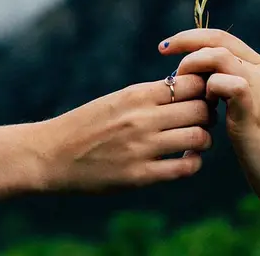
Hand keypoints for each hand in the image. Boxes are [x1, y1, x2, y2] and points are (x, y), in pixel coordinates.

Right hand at [32, 75, 212, 192]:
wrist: (50, 155)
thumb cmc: (87, 124)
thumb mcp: (117, 99)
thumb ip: (150, 95)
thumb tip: (188, 87)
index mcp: (137, 95)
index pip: (192, 83)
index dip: (204, 89)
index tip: (202, 96)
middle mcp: (143, 119)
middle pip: (201, 109)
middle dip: (208, 114)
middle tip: (204, 119)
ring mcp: (142, 148)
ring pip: (199, 138)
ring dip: (204, 139)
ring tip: (195, 140)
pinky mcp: (140, 175)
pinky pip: (185, 168)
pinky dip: (193, 163)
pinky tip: (186, 159)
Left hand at [160, 29, 259, 209]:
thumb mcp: (248, 113)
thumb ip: (230, 94)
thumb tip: (201, 85)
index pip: (223, 38)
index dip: (193, 38)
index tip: (167, 47)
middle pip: (218, 39)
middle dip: (185, 42)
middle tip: (163, 51)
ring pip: (218, 55)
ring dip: (192, 67)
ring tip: (182, 88)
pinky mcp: (254, 108)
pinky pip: (223, 82)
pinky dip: (206, 90)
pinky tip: (205, 110)